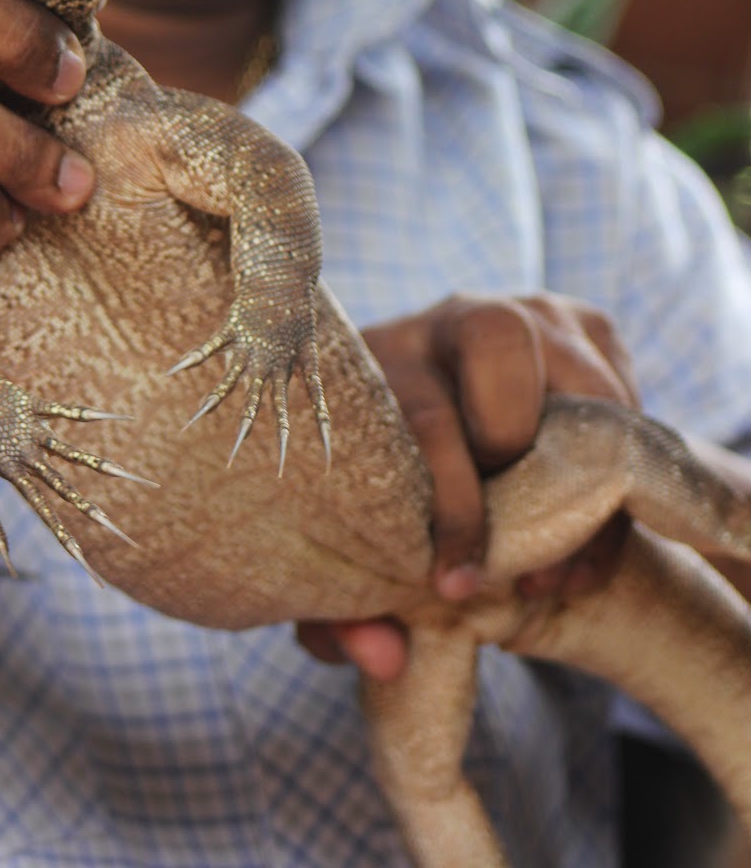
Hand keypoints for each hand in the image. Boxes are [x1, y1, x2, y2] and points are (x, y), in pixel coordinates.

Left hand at [297, 292, 637, 679]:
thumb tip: (384, 654)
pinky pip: (626, 401)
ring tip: (559, 571)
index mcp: (378, 356)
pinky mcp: (588, 328)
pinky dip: (619, 483)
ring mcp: (530, 312)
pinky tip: (588, 543)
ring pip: (583, 377)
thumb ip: (339, 608)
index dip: (454, 509)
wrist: (419, 408)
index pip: (426, 413)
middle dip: (516, 449)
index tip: (455, 586)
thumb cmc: (375, 488)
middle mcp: (452, 316)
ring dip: (588, 488)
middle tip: (514, 547)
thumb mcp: (344, 544)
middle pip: (499, 338)